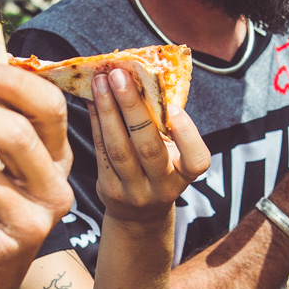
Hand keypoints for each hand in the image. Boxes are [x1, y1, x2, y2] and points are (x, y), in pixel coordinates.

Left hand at [88, 68, 212, 224]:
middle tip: (119, 75)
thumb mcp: (174, 153)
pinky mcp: (110, 190)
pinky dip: (96, 122)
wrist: (139, 213)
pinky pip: (101, 151)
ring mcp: (135, 192)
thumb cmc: (160, 168)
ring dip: (107, 111)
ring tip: (100, 81)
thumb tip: (147, 77)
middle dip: (132, 107)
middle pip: (148, 147)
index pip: (196, 159)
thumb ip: (168, 125)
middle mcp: (163, 186)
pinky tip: (92, 99)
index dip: (186, 134)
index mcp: (186, 173)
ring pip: (119, 149)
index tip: (173, 107)